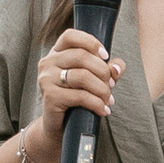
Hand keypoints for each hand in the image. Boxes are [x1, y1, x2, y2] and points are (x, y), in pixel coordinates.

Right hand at [26, 24, 121, 162]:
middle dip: (103, 71)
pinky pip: (80, 96)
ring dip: (102, 89)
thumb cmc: (77, 99)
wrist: (58, 127)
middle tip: (111, 86)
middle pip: (82, 56)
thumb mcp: (94, 79)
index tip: (105, 56)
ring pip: (82, 76)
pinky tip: (103, 110)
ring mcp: (46, 79)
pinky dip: (96, 103)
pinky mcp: (50, 97)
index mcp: (57, 53)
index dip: (91, 42)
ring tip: (108, 100)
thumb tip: (117, 68)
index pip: (70, 36)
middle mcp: (48, 63)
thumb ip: (108, 68)